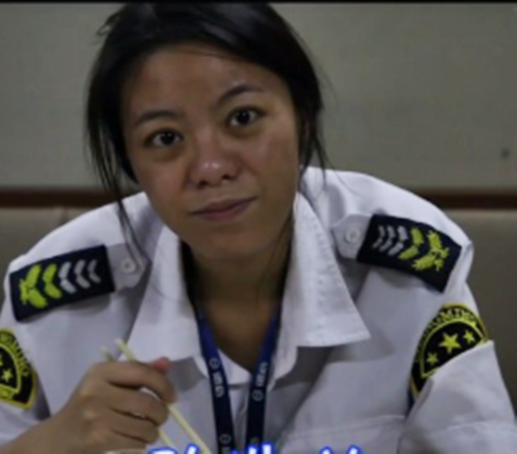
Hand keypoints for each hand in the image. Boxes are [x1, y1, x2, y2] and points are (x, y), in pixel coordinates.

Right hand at [45, 357, 174, 453]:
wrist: (59, 437)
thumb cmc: (90, 404)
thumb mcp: (110, 382)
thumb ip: (139, 372)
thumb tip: (167, 363)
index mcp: (101, 371)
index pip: (141, 372)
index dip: (163, 384)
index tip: (172, 397)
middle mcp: (96, 391)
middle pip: (146, 402)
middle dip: (161, 413)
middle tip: (162, 417)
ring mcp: (96, 416)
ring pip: (143, 425)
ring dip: (153, 431)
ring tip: (150, 430)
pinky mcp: (97, 438)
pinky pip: (134, 441)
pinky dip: (142, 442)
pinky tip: (137, 439)